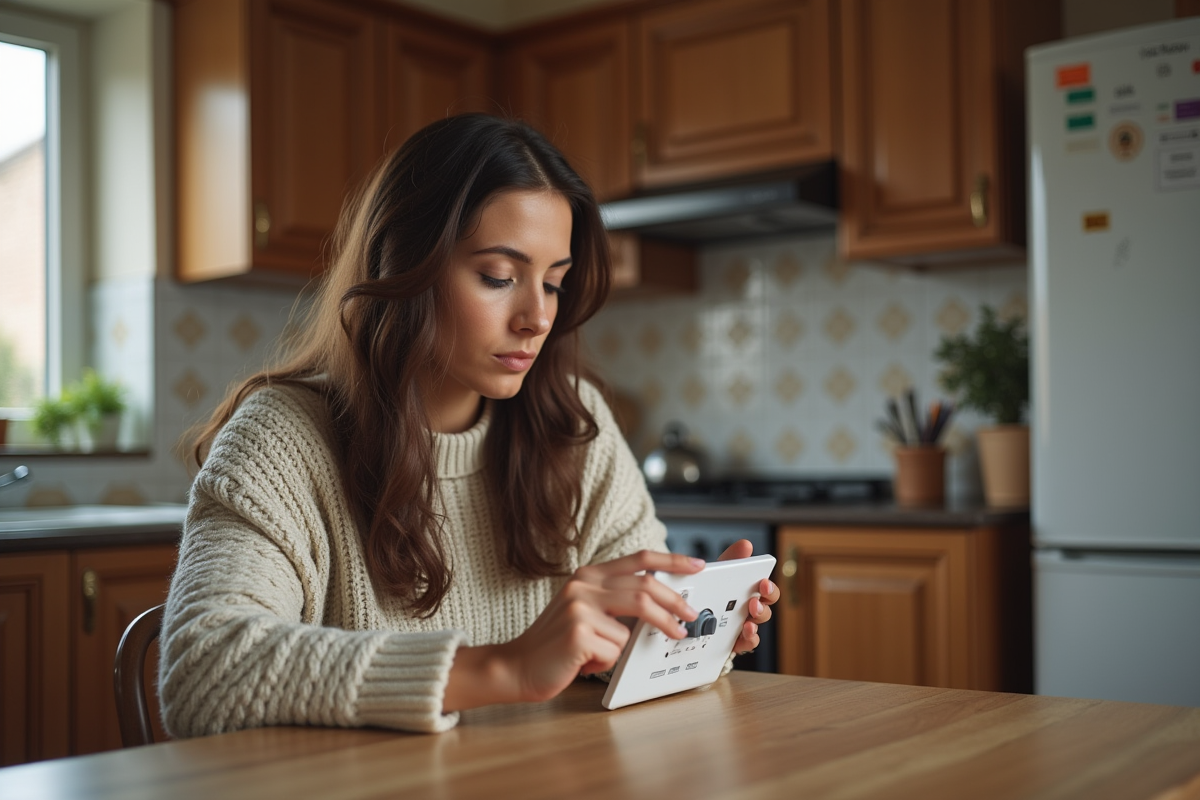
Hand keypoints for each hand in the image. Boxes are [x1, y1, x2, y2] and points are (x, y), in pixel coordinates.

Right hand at [444, 550, 703, 710]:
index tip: (696, 566)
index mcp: (588, 575)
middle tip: (690, 617)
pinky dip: (607, 661)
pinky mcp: (578, 632)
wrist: (516, 666)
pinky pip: (615, 649)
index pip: (638, 559)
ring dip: (641, 639)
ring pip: (632, 624)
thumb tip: (661, 605)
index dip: (671, 560)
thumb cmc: (556, 644)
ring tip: (641, 645)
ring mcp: (579, 607)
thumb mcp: (585, 612)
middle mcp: (583, 585)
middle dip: (674, 604)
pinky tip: (585, 661)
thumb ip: (615, 603)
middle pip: (644, 588)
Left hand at [716, 539, 779, 656]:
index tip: (764, 583)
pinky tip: (740, 637)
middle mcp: (749, 612)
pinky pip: (745, 645)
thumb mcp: (720, 573)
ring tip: (747, 622)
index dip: (770, 589)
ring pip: (756, 628)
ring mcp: (742, 628)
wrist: (689, 612)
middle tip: (754, 602)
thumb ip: (733, 558)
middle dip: (763, 606)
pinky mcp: (733, 642)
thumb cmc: (712, 590)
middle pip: (765, 611)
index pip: (767, 592)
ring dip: (754, 625)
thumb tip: (746, 544)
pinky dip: (746, 641)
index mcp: (749, 594)